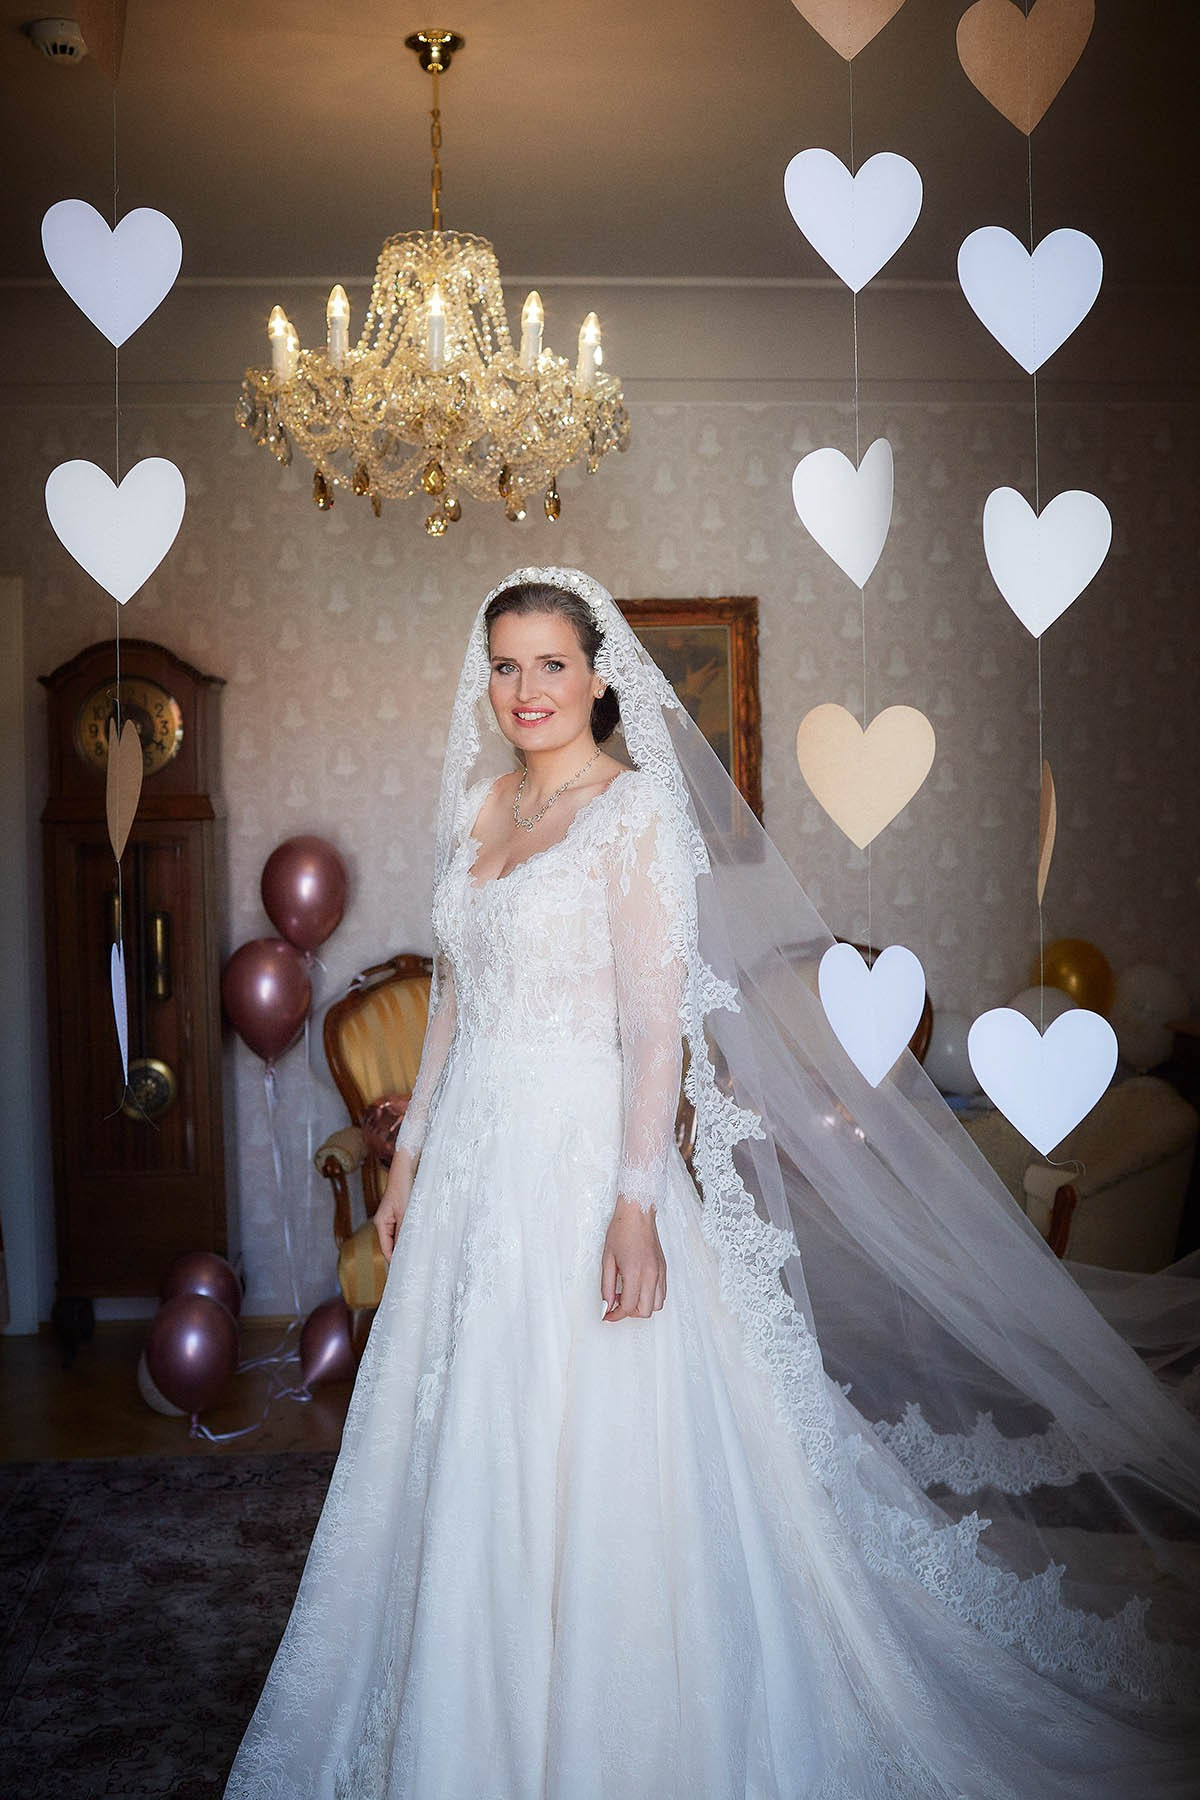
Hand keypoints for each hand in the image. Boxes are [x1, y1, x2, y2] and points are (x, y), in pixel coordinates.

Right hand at [374, 1150, 414, 1262]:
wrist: (406, 1169)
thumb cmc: (404, 1188)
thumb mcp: (405, 1213)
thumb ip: (404, 1232)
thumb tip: (404, 1252)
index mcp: (381, 1223)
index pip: (386, 1249)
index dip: (395, 1261)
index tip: (405, 1273)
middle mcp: (385, 1222)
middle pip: (392, 1245)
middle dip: (402, 1254)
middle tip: (416, 1267)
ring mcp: (393, 1218)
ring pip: (400, 1238)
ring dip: (409, 1244)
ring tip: (420, 1256)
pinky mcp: (401, 1213)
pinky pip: (405, 1230)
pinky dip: (412, 1235)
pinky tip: (422, 1239)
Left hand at [601, 1198, 666, 1321]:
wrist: (638, 1212)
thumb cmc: (621, 1231)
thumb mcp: (607, 1259)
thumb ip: (607, 1286)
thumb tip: (607, 1306)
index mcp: (635, 1272)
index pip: (628, 1307)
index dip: (615, 1315)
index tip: (607, 1315)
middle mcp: (651, 1275)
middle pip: (645, 1311)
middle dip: (629, 1313)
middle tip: (616, 1303)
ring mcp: (660, 1272)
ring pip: (657, 1305)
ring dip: (642, 1306)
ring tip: (628, 1294)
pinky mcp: (664, 1269)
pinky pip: (662, 1293)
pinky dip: (651, 1297)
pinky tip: (638, 1288)